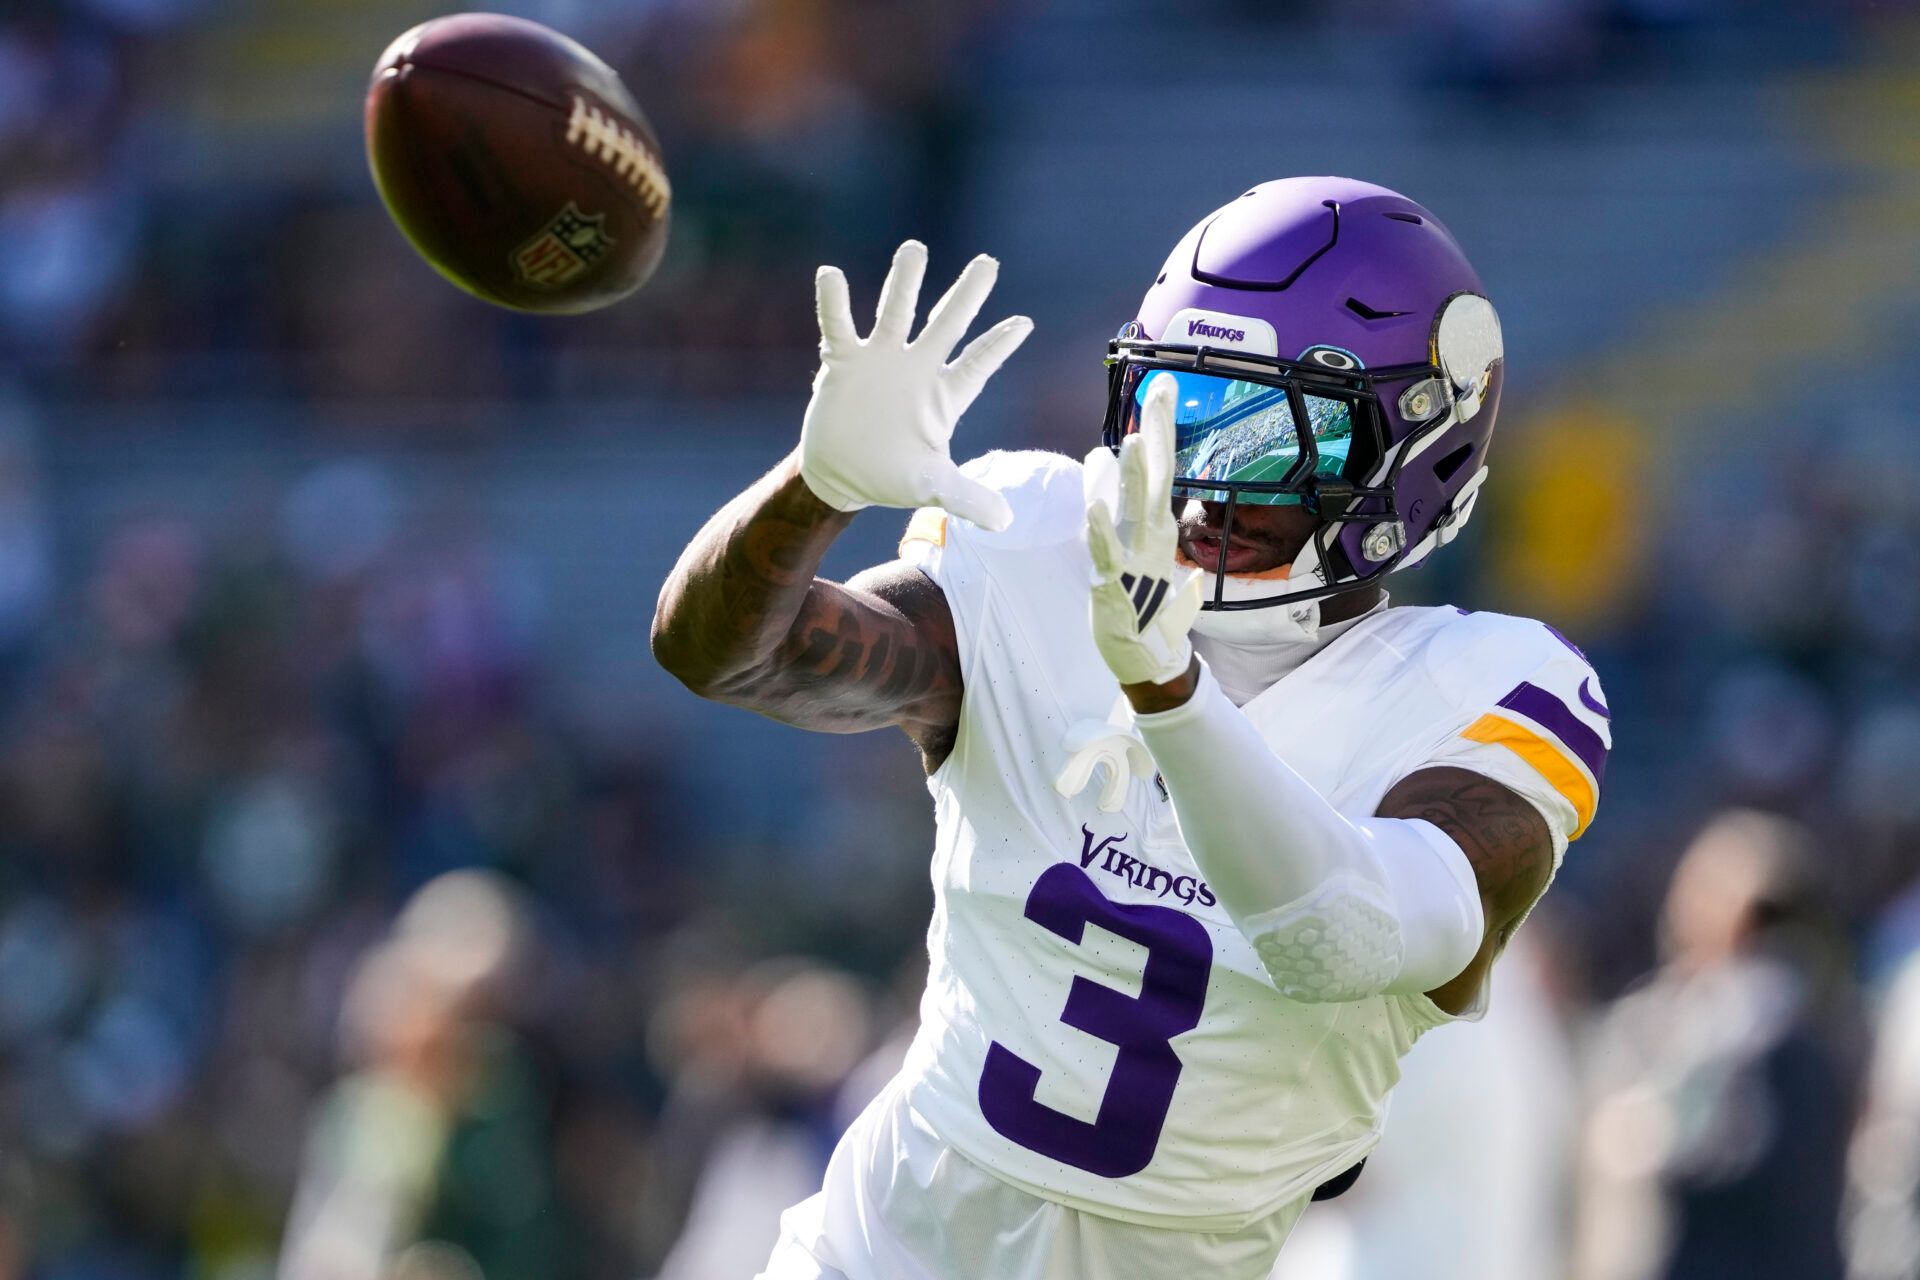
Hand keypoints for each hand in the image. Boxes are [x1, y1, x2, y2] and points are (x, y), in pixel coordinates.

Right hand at [799, 241, 1032, 530]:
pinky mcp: (843, 363)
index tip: (1025, 323)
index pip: (977, 365)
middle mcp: (915, 370)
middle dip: (967, 296)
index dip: (999, 345)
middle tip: (988, 263)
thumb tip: (1005, 522)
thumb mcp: (931, 487)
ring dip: (905, 283)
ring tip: (915, 249)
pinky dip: (834, 303)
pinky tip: (831, 275)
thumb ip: (967, 498)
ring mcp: (880, 362)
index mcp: (942, 397)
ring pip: (895, 313)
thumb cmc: (890, 478)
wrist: (839, 477)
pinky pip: (838, 326)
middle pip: (946, 325)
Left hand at [1085, 374, 1203, 687]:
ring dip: (1133, 476)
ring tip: (1132, 441)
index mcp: (1158, 527)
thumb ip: (1135, 522)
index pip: (1161, 467)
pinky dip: (1101, 528)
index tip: (1161, 387)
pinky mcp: (1113, 583)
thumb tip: (1139, 502)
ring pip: (1133, 508)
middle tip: (1161, 390)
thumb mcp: (1141, 557)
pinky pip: (1105, 552)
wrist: (1148, 660)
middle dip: (1158, 432)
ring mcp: (1135, 559)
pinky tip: (1094, 505)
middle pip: (1156, 475)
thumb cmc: (1146, 609)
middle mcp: (1152, 536)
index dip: (1160, 428)